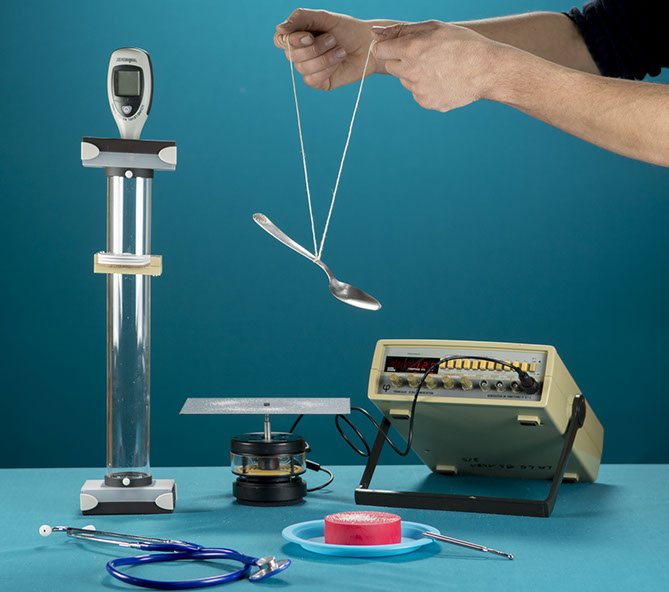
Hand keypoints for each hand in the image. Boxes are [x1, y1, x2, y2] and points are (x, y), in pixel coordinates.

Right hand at [274, 9, 393, 89]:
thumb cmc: (347, 29)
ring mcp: (309, 69)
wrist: (369, 45)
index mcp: (298, 36)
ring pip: (303, 68)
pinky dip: (327, 69)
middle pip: (292, 55)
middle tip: (333, 39)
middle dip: (315, 47)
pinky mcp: (319, 82)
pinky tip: (339, 62)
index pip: (280, 40)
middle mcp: (301, 53)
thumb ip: (301, 18)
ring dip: (324, 58)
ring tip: (340, 50)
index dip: (292, 40)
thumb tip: (279, 29)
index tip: (309, 35)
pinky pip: (312, 80)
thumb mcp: (324, 17)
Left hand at [373, 21, 501, 111]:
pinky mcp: (427, 103)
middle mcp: (412, 72)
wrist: (487, 70)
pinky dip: (426, 88)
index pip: (380, 50)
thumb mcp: (434, 27)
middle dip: (402, 61)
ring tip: (439, 68)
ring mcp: (419, 90)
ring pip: (405, 81)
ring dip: (415, 75)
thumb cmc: (462, 43)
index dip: (387, 47)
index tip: (396, 47)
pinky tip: (443, 80)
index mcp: (412, 49)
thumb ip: (402, 30)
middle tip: (425, 56)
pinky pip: (418, 94)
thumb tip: (376, 33)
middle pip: (391, 67)